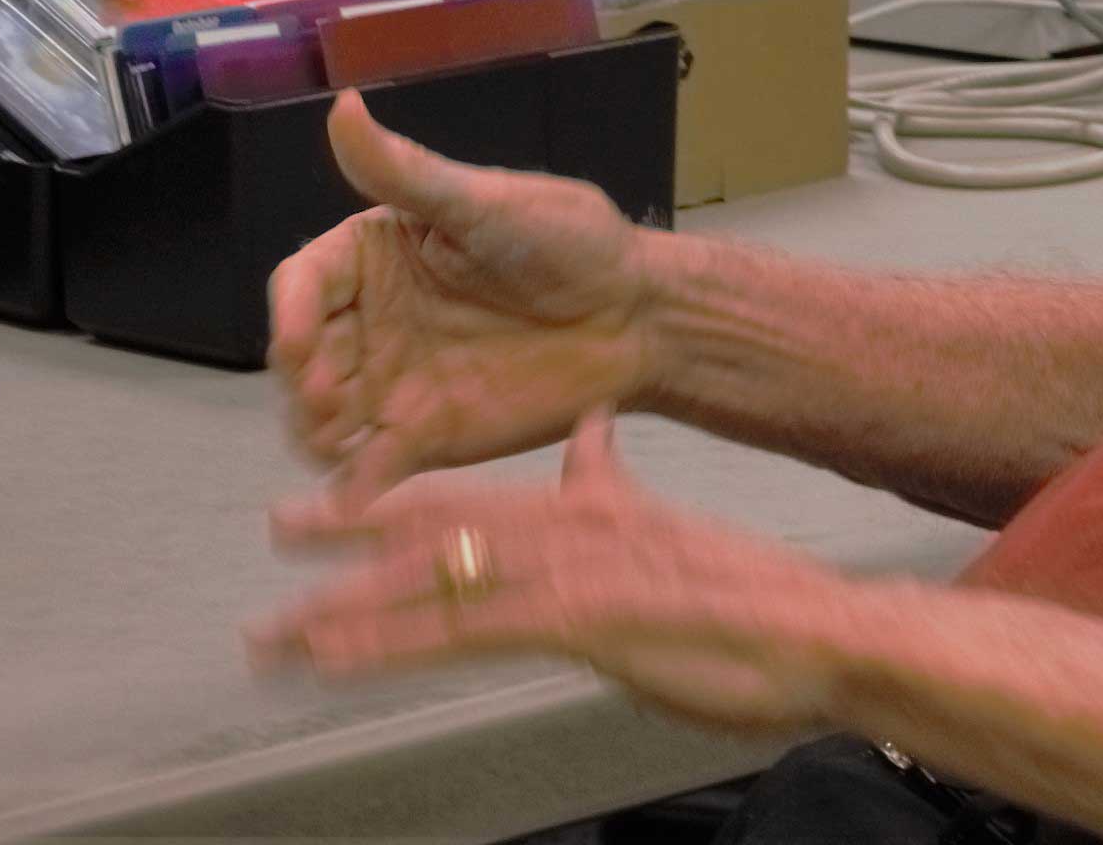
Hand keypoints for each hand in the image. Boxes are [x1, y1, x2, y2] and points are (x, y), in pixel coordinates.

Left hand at [261, 418, 850, 733]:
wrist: (826, 631)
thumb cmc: (757, 604)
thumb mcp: (676, 536)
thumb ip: (619, 491)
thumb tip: (590, 441)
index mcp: (597, 510)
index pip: (480, 495)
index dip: (400, 495)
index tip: (337, 497)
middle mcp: (573, 529)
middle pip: (440, 521)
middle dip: (350, 529)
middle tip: (278, 530)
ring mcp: (573, 572)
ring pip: (436, 579)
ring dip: (345, 606)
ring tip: (276, 628)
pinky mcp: (581, 618)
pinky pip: (465, 632)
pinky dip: (392, 645)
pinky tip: (338, 660)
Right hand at [268, 100, 658, 511]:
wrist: (640, 316)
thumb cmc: (573, 242)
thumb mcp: (491, 203)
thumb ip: (410, 174)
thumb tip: (343, 107)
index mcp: (376, 257)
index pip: (301, 284)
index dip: (288, 316)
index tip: (299, 344)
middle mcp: (370, 321)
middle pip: (300, 358)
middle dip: (301, 383)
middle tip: (328, 400)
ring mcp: (390, 381)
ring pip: (319, 416)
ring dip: (314, 433)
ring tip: (340, 440)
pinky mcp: (420, 435)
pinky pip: (367, 465)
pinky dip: (351, 483)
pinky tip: (356, 492)